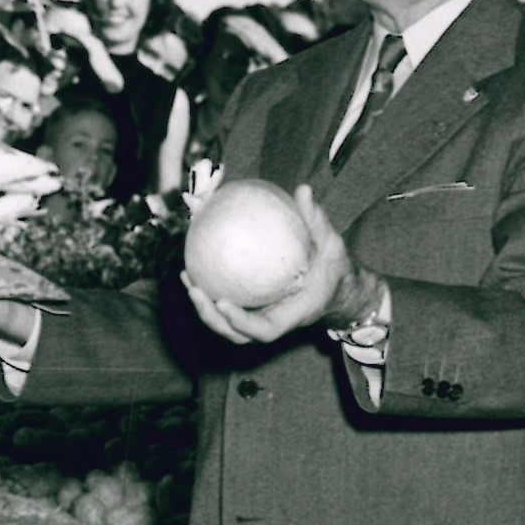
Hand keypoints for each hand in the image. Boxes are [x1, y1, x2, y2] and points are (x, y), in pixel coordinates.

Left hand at [180, 185, 369, 344]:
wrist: (338, 291)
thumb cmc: (334, 270)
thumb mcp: (332, 246)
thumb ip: (318, 222)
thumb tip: (304, 190)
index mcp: (292, 315)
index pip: (264, 330)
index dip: (241, 322)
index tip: (223, 303)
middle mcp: (273, 321)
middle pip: (237, 334)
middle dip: (212, 317)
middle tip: (194, 290)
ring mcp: (261, 318)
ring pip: (228, 325)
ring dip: (204, 308)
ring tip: (187, 278)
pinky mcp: (254, 310)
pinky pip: (229, 307)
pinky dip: (211, 293)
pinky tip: (196, 267)